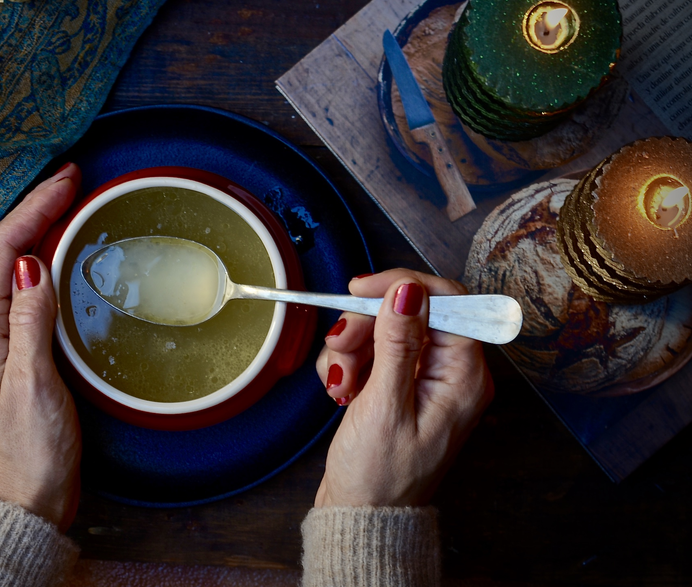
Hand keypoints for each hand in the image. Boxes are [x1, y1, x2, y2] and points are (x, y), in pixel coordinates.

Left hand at [0, 163, 81, 531]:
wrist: (27, 498)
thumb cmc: (30, 450)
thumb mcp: (32, 385)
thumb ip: (30, 322)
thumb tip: (30, 262)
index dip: (32, 208)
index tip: (66, 179)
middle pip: (3, 250)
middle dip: (36, 207)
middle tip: (74, 177)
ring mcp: (0, 336)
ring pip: (16, 264)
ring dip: (41, 227)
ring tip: (71, 199)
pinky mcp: (19, 348)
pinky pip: (29, 288)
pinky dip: (48, 258)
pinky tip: (66, 251)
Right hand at [314, 269, 492, 507]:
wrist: (362, 516)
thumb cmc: (379, 476)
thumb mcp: (384, 406)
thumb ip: (397, 343)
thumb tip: (408, 290)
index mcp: (463, 376)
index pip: (447, 301)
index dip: (402, 287)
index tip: (360, 290)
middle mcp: (450, 372)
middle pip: (409, 312)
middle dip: (367, 323)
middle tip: (339, 346)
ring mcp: (423, 378)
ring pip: (385, 328)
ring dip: (352, 346)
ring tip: (339, 383)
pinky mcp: (399, 384)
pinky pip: (373, 350)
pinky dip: (350, 362)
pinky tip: (342, 390)